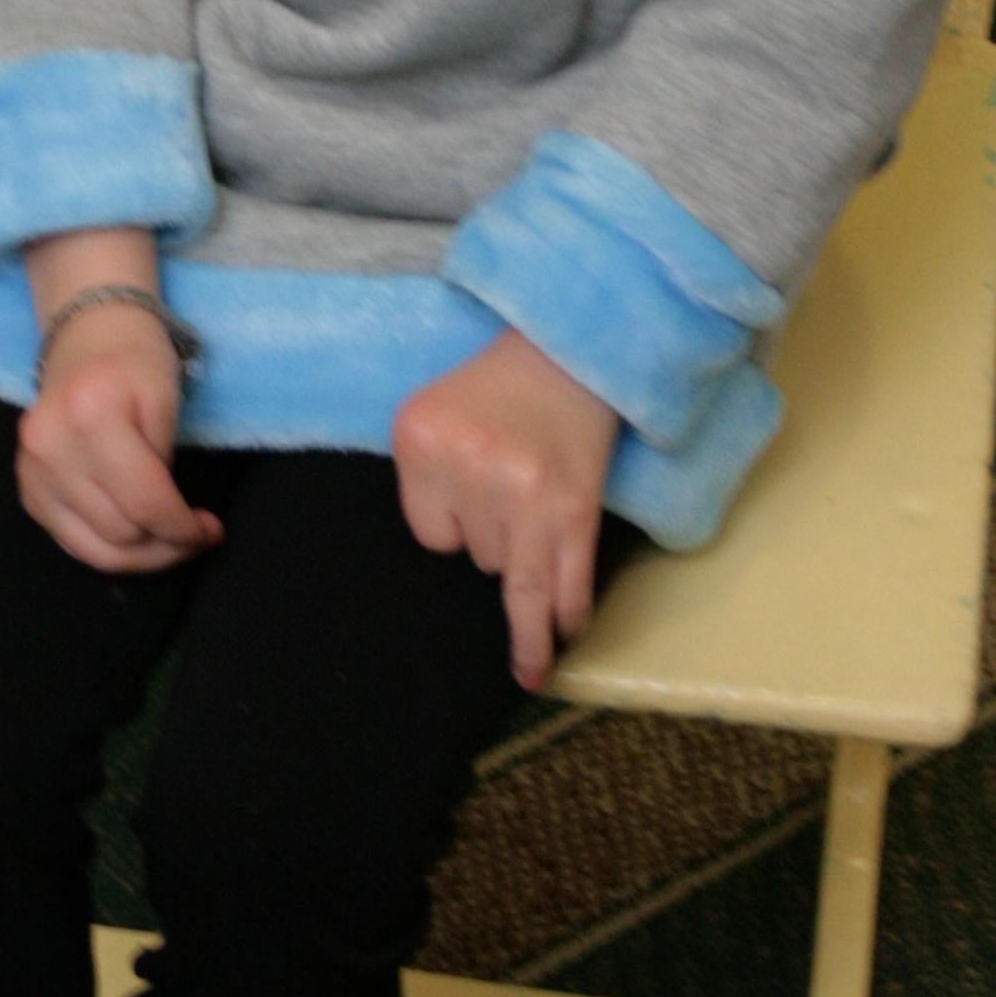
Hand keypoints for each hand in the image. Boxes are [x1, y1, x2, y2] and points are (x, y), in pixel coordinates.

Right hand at [17, 237, 221, 576]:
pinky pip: (73, 544)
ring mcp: (31, 473)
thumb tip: (167, 523)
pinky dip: (109, 549)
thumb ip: (164, 465)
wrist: (87, 335)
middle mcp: (50, 449)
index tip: (209, 532)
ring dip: (140, 555)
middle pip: (119, 534)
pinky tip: (134, 535)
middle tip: (194, 535)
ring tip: (167, 540)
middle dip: (166, 546)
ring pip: (95, 551)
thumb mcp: (166, 400)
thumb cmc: (136, 360)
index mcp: (89, 417)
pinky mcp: (27, 491)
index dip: (183, 530)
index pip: (144, 503)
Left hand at [392, 330, 618, 687]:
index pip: (428, 533)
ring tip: (542, 528)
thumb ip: (428, 482)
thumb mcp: (434, 415)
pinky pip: (565, 585)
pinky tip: (561, 642)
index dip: (455, 518)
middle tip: (517, 478)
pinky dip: (564, 619)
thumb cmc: (498, 389)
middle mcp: (469, 465)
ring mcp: (524, 491)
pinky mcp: (575, 508)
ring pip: (516, 580)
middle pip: (475, 555)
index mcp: (420, 440)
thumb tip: (454, 566)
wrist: (573, 354)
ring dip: (528, 560)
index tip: (477, 483)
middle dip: (496, 532)